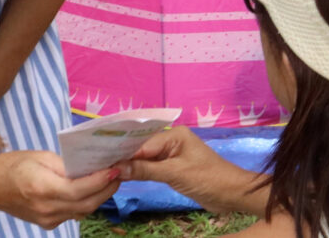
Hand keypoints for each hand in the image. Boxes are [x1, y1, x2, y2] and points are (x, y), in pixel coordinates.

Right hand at [0, 151, 119, 228]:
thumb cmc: (13, 164)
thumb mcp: (42, 157)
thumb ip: (67, 165)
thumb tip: (91, 167)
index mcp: (43, 189)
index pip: (80, 190)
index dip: (102, 181)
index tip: (117, 168)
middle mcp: (47, 209)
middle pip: (87, 204)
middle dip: (107, 189)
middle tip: (120, 172)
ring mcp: (47, 220)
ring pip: (83, 211)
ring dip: (99, 197)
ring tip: (111, 179)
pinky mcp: (47, 223)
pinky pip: (73, 214)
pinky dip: (86, 202)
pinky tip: (93, 189)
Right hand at [115, 127, 266, 214]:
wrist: (231, 194)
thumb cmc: (208, 178)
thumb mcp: (175, 173)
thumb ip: (147, 170)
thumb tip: (118, 167)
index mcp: (174, 134)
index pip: (142, 143)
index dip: (122, 152)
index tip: (101, 159)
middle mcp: (171, 140)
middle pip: (141, 148)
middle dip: (123, 157)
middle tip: (98, 164)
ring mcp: (172, 154)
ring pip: (145, 159)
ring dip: (129, 165)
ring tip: (105, 170)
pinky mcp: (172, 168)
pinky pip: (151, 168)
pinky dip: (139, 172)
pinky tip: (123, 176)